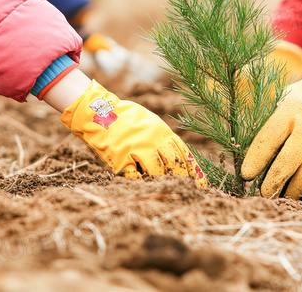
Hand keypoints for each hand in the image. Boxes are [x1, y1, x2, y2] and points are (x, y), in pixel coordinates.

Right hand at [60, 80, 206, 184]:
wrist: (99, 112)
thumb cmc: (126, 117)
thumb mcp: (150, 122)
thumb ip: (163, 137)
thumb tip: (179, 155)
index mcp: (161, 131)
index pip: (183, 153)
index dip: (194, 170)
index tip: (201, 183)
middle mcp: (151, 140)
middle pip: (173, 164)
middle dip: (182, 179)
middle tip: (188, 190)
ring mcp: (136, 150)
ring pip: (156, 172)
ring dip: (163, 181)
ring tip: (168, 190)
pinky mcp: (120, 158)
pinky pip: (135, 176)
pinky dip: (141, 182)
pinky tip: (146, 188)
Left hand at [240, 40, 301, 200]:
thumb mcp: (282, 101)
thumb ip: (265, 124)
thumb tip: (243, 157)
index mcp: (293, 107)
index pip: (270, 137)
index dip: (257, 159)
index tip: (246, 176)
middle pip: (297, 159)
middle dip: (280, 181)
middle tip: (270, 195)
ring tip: (296, 196)